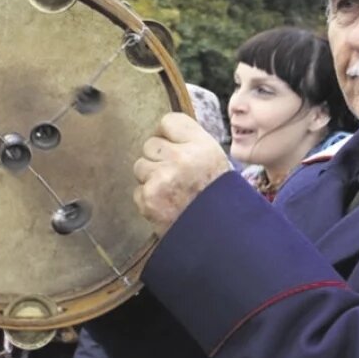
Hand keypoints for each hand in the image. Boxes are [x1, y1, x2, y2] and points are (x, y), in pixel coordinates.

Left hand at [133, 113, 230, 232]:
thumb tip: (165, 134)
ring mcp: (162, 179)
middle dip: (158, 158)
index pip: (169, 122)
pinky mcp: (149, 199)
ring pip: (140, 166)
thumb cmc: (219, 197)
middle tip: (174, 175)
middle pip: (150, 144)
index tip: (171, 145)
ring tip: (171, 191)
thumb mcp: (214, 159)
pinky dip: (148, 199)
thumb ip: (191, 143)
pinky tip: (166, 206)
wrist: (220, 236)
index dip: (168, 135)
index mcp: (201, 145)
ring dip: (151, 178)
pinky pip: (138, 190)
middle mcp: (181, 158)